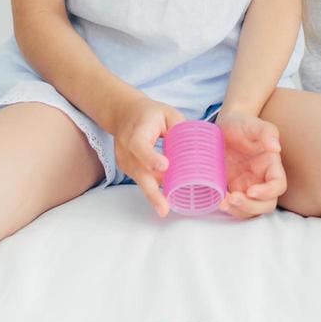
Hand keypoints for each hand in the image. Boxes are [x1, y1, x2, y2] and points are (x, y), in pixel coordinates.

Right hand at [111, 92, 185, 216]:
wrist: (124, 114)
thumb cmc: (150, 113)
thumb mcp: (167, 113)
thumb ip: (180, 128)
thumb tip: (196, 147)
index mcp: (137, 132)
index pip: (140, 146)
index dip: (151, 157)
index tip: (165, 166)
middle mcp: (127, 149)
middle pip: (138, 172)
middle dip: (151, 193)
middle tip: (164, 209)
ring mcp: (125, 161)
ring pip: (140, 180)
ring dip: (153, 194)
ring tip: (165, 208)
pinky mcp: (128, 168)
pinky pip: (141, 179)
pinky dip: (152, 187)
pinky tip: (162, 198)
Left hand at [214, 110, 285, 218]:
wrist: (223, 126)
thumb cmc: (241, 124)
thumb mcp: (254, 124)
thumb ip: (267, 132)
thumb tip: (276, 147)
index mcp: (271, 165)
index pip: (278, 185)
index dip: (268, 192)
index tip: (251, 190)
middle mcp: (261, 179)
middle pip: (266, 204)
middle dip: (250, 206)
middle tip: (233, 198)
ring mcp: (246, 187)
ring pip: (251, 210)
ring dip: (238, 211)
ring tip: (222, 202)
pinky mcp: (232, 190)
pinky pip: (234, 207)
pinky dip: (228, 209)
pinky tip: (217, 201)